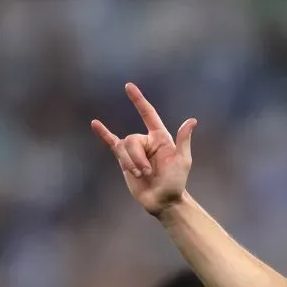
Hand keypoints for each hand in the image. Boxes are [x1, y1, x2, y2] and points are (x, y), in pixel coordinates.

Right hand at [91, 83, 196, 216]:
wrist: (162, 200)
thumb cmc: (175, 182)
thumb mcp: (182, 161)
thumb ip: (184, 140)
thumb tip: (192, 121)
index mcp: (161, 138)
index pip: (148, 114)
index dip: (138, 100)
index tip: (128, 86)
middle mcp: (147, 141)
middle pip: (132, 140)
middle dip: (137, 158)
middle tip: (148, 173)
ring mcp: (135, 150)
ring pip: (122, 148)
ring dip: (130, 164)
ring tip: (141, 175)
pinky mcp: (125, 159)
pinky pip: (112, 143)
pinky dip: (103, 134)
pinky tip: (95, 124)